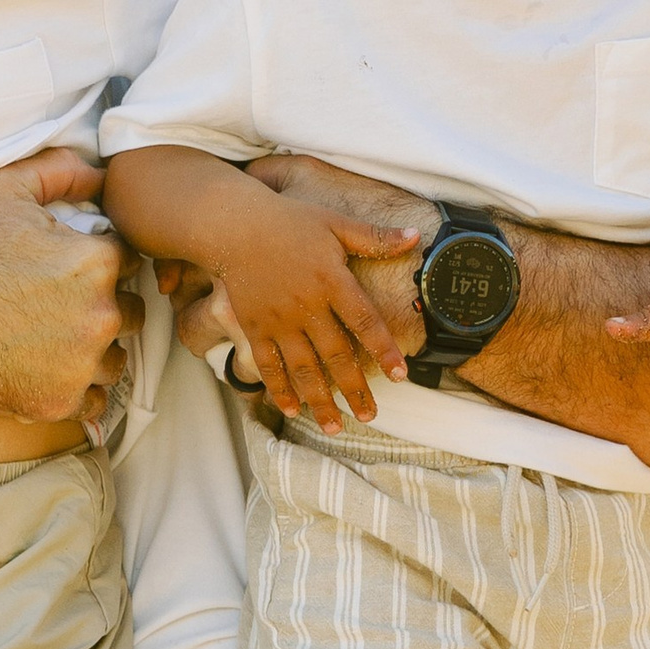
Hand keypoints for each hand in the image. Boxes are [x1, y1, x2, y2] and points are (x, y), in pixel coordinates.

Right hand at [0, 148, 132, 432]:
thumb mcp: (1, 190)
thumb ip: (60, 171)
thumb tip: (100, 173)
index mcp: (95, 261)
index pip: (130, 260)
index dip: (99, 262)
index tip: (66, 271)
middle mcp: (100, 314)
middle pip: (130, 312)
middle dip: (100, 307)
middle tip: (52, 307)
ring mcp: (80, 364)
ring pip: (114, 359)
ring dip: (92, 353)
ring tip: (45, 341)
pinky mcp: (58, 402)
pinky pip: (93, 400)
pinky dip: (74, 391)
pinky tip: (41, 371)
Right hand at [205, 178, 420, 432]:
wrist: (233, 226)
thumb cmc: (289, 222)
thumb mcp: (335, 223)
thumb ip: (375, 237)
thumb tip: (416, 237)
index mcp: (332, 280)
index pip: (365, 321)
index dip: (384, 350)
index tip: (401, 376)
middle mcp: (307, 306)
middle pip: (336, 355)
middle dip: (354, 389)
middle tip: (369, 416)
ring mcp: (278, 320)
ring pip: (302, 368)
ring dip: (319, 400)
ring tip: (334, 426)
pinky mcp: (255, 327)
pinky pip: (268, 364)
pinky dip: (279, 389)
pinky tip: (292, 410)